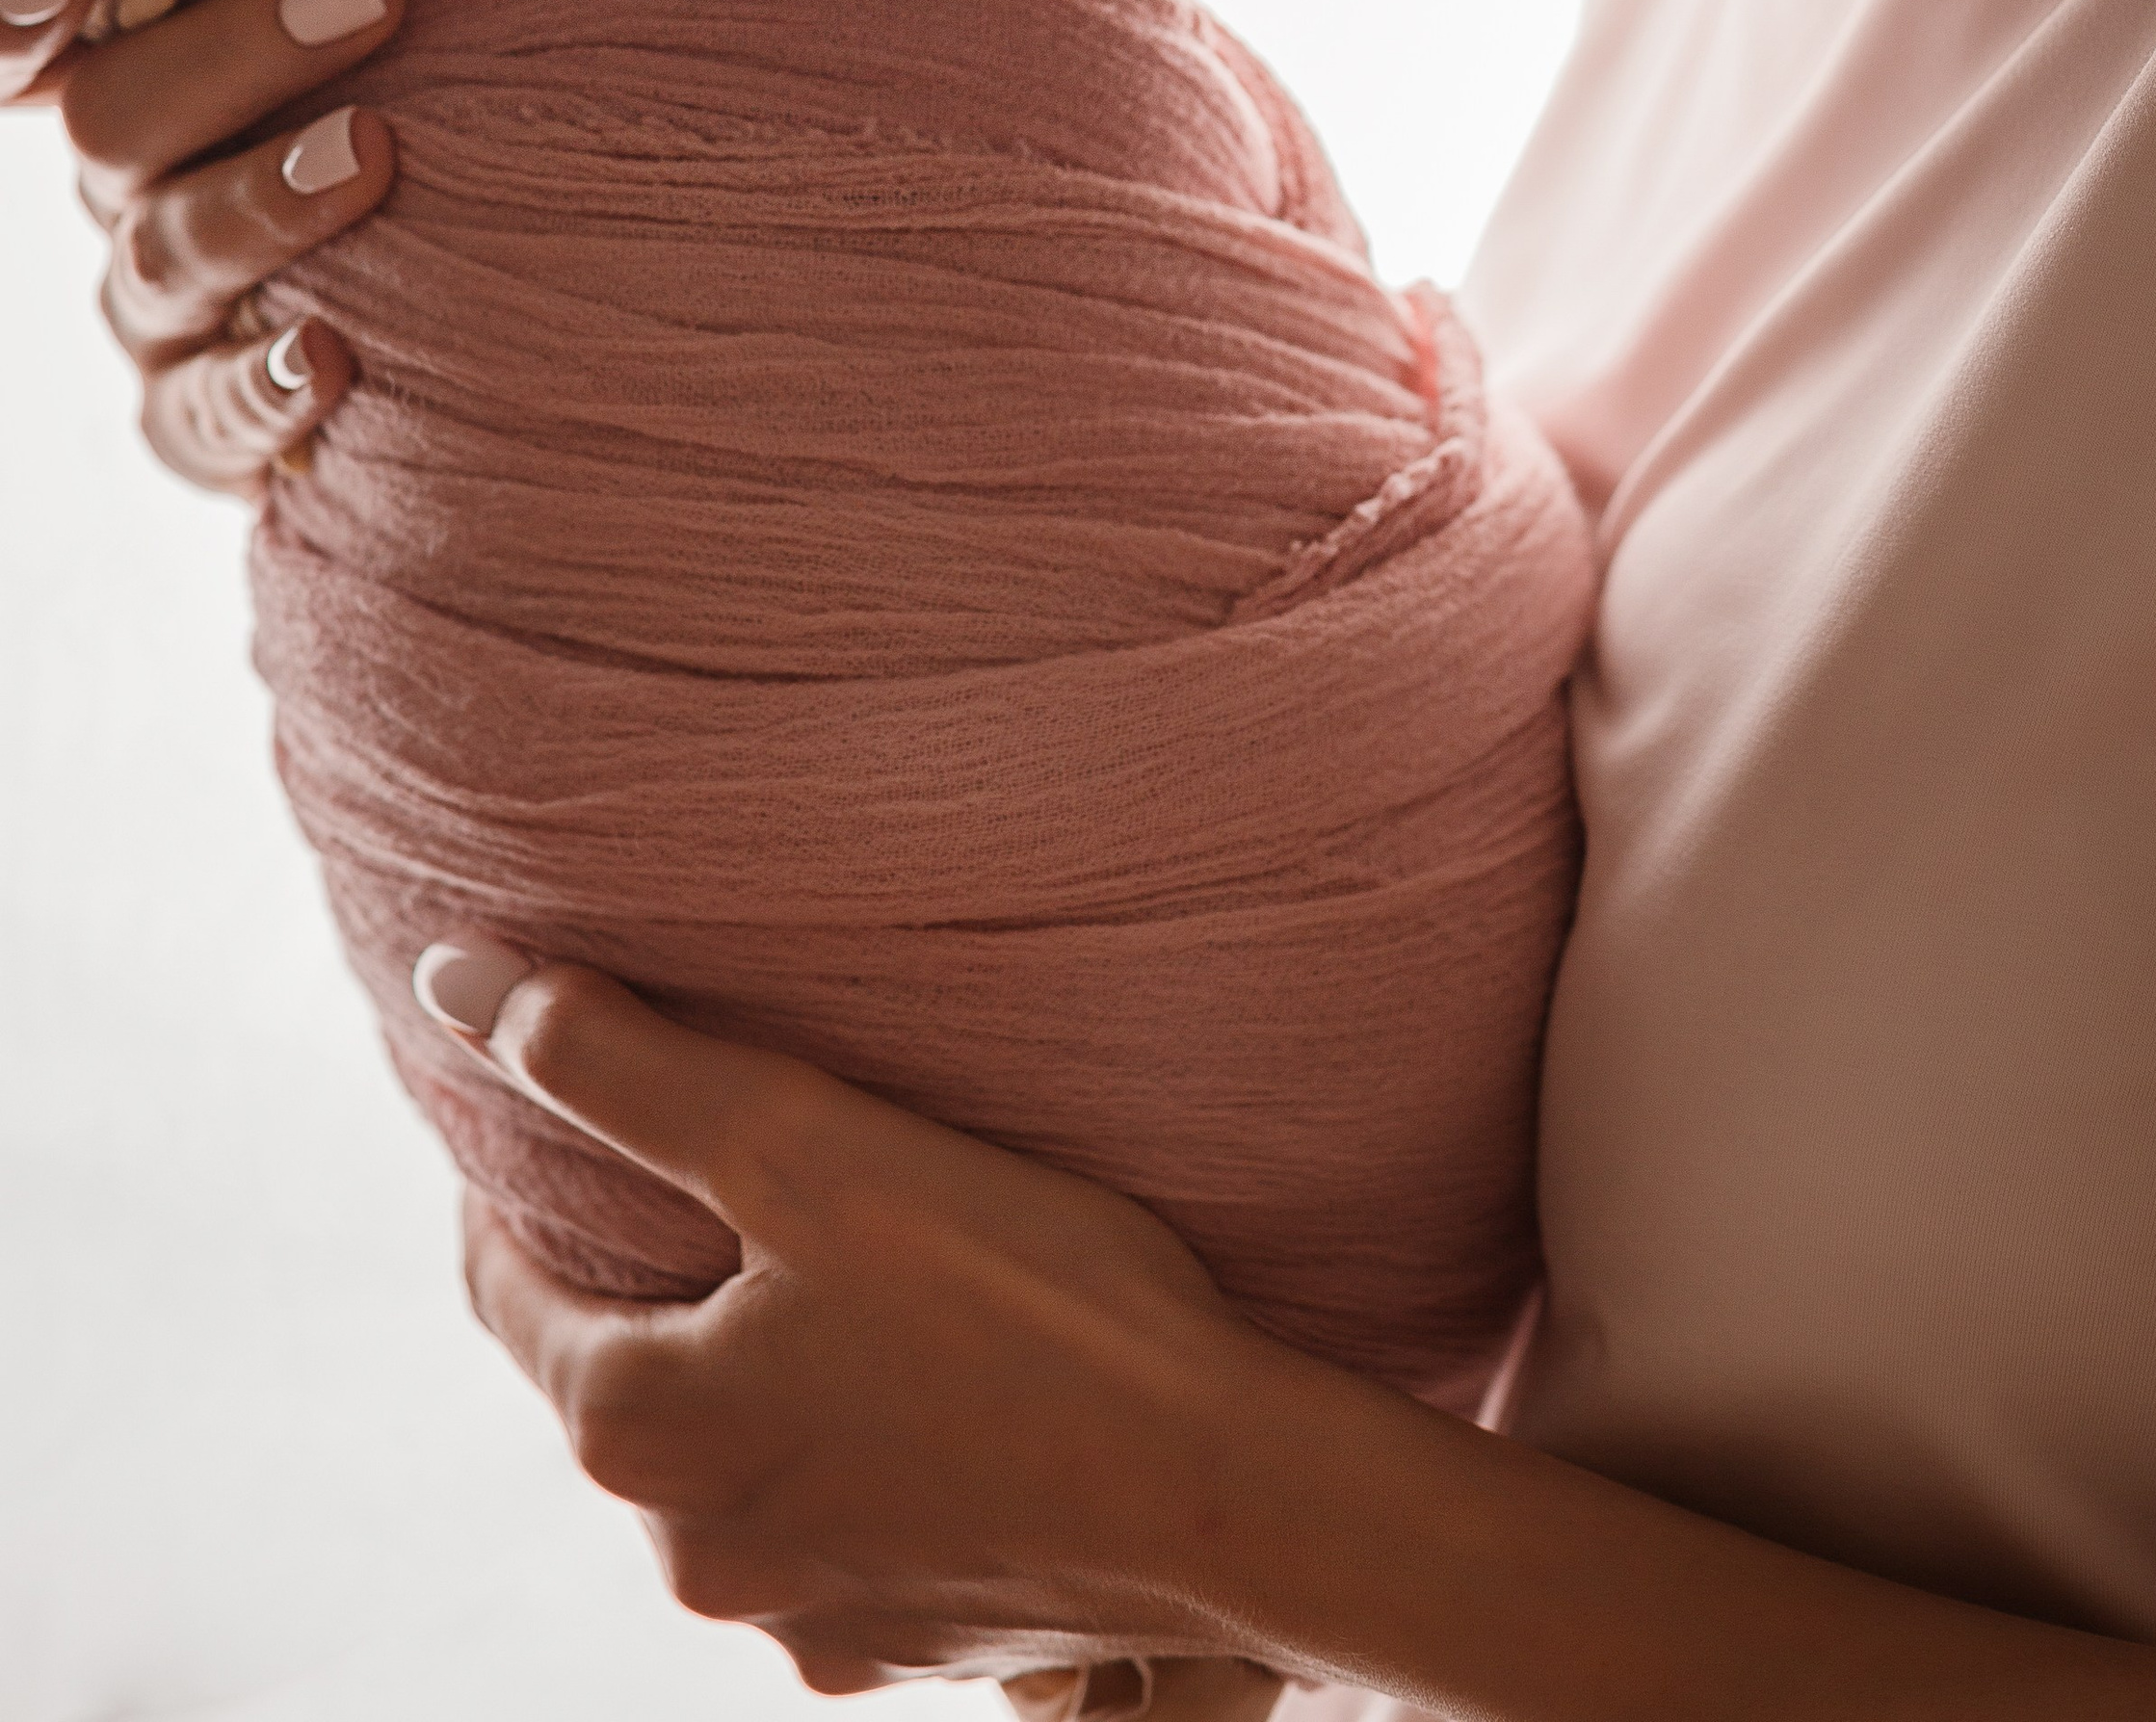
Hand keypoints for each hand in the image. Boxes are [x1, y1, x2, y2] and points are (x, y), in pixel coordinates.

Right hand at [41, 0, 404, 492]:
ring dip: (263, 199)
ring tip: (376, 151)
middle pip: (118, 118)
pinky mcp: (194, 424)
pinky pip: (198, 421)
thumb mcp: (419, 8)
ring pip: (165, 256)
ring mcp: (154, 310)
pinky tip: (330, 361)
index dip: (19, 7)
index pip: (39, 28)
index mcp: (149, 64)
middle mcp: (127, 183)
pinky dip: (259, 392)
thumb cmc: (440, 95)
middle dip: (240, 48)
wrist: (463, 302)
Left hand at [435, 960, 1279, 1695]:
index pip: (503, 1281)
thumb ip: (618, 1064)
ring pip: (738, 1453)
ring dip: (766, 1364)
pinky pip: (841, 1521)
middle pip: (624, 1374)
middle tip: (746, 1160)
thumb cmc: (1024, 1302)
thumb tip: (451, 982)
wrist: (1231, 1490)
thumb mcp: (808, 1142)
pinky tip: (947, 1373)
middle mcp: (692, 1559)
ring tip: (861, 1261)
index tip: (578, 1092)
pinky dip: (862, 1444)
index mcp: (639, 1433)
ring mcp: (803, 1621)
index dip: (524, 1174)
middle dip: (662, 1270)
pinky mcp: (910, 1646)